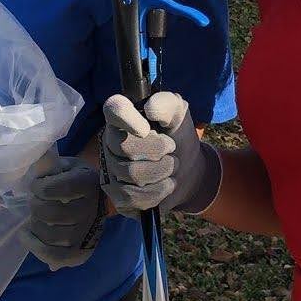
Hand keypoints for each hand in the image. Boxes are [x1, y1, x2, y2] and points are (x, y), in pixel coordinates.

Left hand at [24, 157, 103, 269]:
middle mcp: (91, 211)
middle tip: (36, 201)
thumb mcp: (65, 166)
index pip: (58, 189)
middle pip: (51, 214)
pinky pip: (52, 257)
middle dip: (35, 206)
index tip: (36, 185)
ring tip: (35, 217)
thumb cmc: (74, 181)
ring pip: (49, 235)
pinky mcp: (81, 254)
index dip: (38, 187)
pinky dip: (34, 246)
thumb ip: (48, 163)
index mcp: (88, 184)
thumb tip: (36, 160)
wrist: (98, 202)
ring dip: (34, 224)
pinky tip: (27, 234)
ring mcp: (87, 235)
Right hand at [99, 92, 221, 217]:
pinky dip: (157, 192)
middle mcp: (111, 143)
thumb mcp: (179, 115)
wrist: (189, 171)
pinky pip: (132, 196)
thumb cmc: (178, 137)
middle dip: (158, 150)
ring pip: (131, 173)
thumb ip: (167, 104)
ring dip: (162, 171)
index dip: (126, 117)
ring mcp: (111, 170)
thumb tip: (150, 108)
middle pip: (125, 146)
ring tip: (170, 168)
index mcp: (123, 118)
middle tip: (171, 150)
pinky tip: (165, 186)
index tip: (146, 128)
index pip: (113, 109)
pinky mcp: (117, 195)